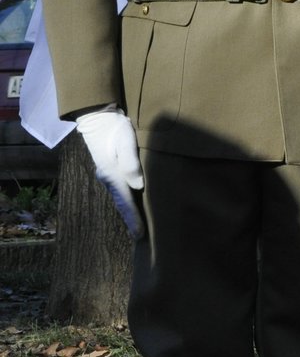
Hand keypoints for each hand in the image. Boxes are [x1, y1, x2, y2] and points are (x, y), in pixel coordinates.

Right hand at [75, 108, 144, 237]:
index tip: (140, 235)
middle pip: (121, 204)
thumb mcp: (125, 141)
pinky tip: (135, 205)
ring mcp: (109, 175)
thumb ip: (130, 162)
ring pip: (121, 198)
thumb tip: (138, 185)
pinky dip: (128, 201)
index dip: (133, 218)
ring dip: (130, 212)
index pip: (125, 201)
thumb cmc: (115, 128)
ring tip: (139, 228)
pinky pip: (122, 190)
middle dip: (131, 221)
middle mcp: (108, 178)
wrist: (100, 118)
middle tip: (141, 239)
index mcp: (111, 174)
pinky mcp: (113, 169)